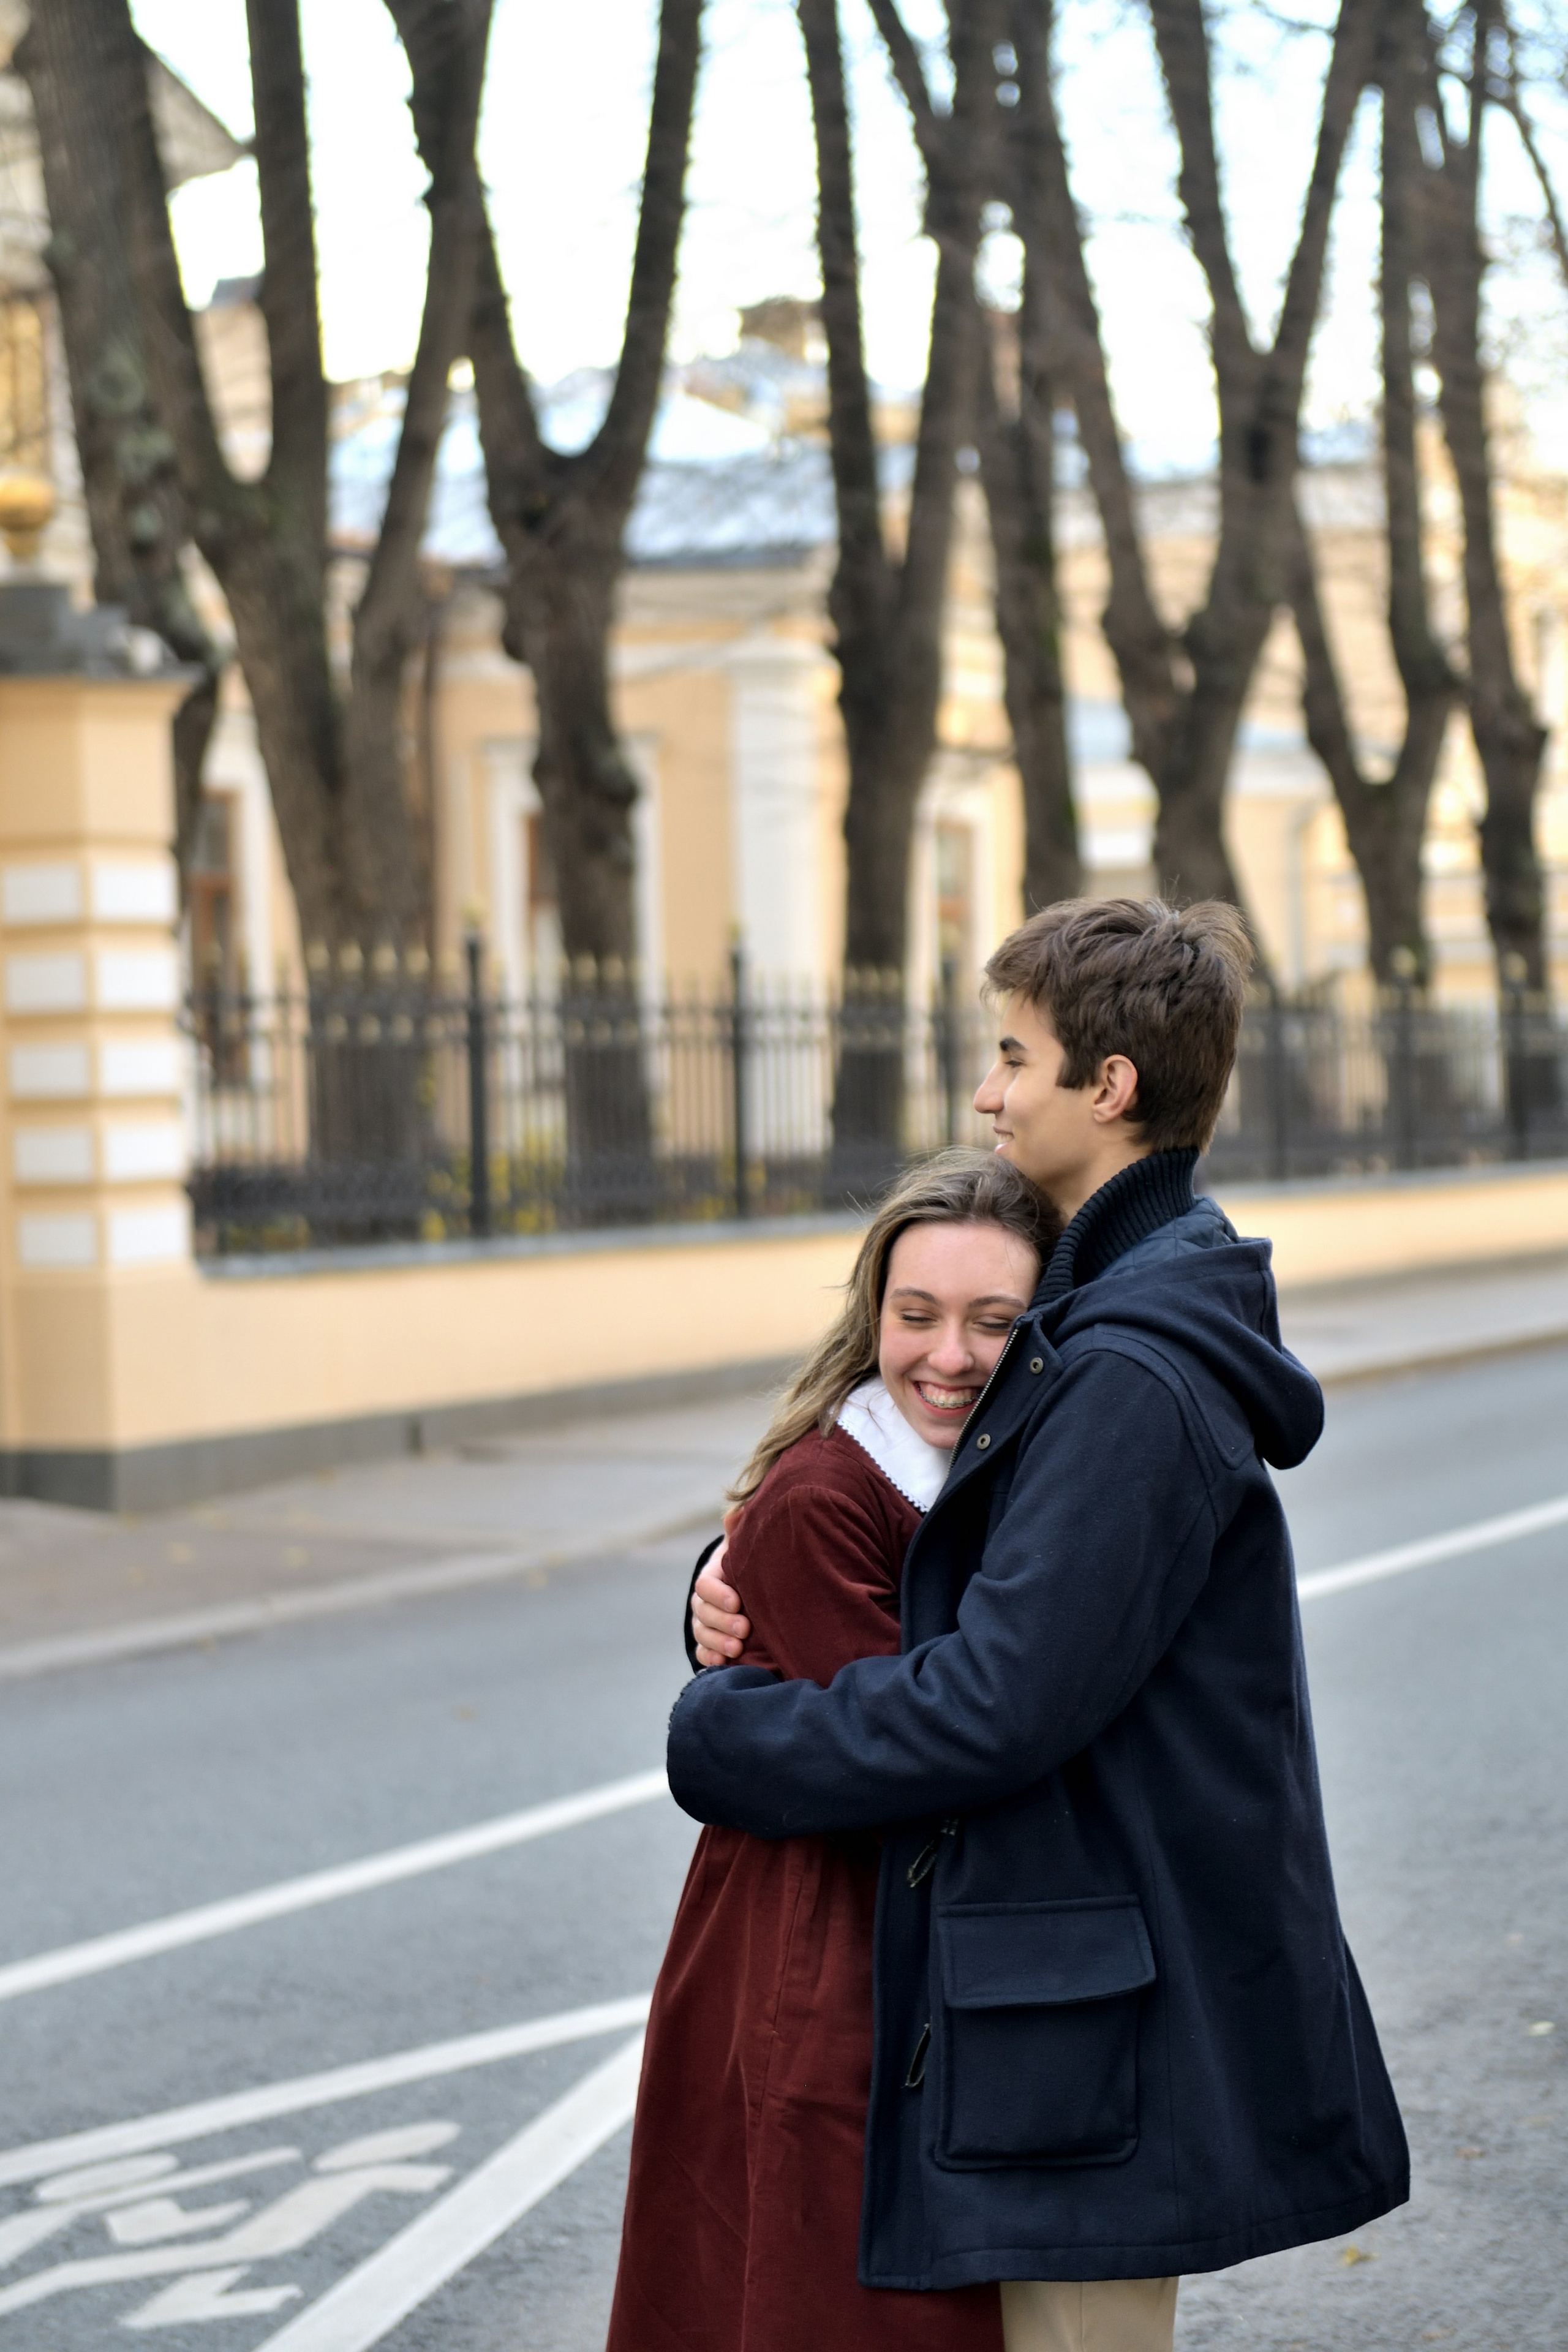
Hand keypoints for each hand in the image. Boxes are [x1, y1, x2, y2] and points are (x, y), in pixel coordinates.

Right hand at [692, 1513, 751, 1666]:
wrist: (752, 1587)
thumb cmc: (751, 1565)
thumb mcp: (747, 1548)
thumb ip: (742, 1533)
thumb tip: (737, 1512)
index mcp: (712, 1576)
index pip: (705, 1585)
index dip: (718, 1594)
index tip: (737, 1601)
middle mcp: (703, 1600)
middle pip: (702, 1612)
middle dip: (722, 1621)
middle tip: (745, 1629)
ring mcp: (704, 1622)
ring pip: (701, 1633)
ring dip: (717, 1641)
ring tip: (738, 1649)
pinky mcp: (709, 1642)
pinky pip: (702, 1651)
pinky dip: (709, 1657)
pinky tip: (722, 1663)